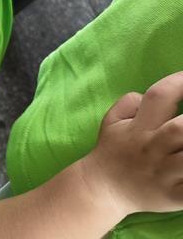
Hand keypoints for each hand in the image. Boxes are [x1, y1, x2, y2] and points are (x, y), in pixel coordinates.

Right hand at [84, 72, 182, 215]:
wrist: (103, 189)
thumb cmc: (112, 150)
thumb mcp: (111, 121)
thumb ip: (128, 103)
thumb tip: (145, 94)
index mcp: (138, 127)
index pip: (158, 97)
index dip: (178, 82)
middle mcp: (152, 147)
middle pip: (180, 129)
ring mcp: (164, 173)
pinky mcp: (174, 196)